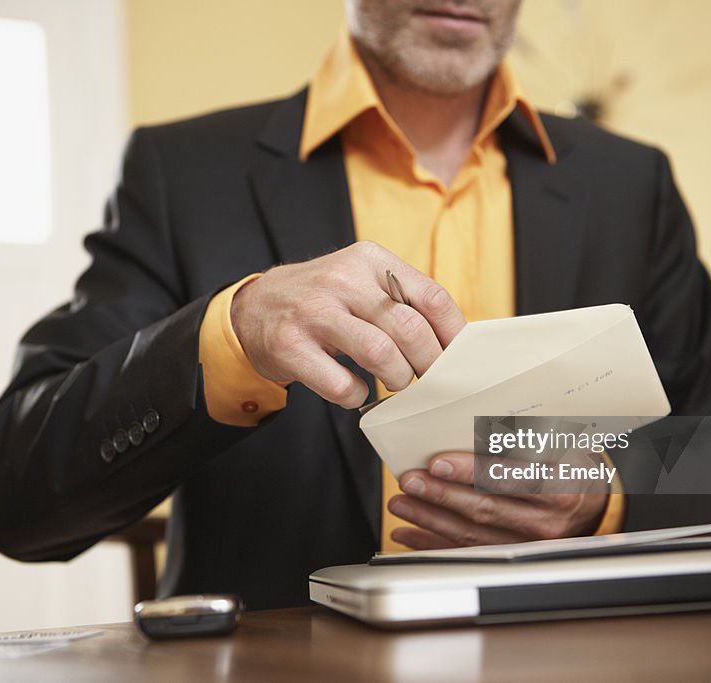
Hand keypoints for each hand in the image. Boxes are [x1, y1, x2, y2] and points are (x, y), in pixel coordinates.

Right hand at [230, 241, 465, 407]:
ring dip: (397, 379)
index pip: (431, 297)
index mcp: (369, 259)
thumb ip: (403, 300)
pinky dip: (357, 396)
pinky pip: (342, 385)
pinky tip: (354, 390)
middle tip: (427, 378)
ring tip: (393, 382)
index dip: (452, 335)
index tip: (458, 359)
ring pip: (381, 355)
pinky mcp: (290, 346)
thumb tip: (455, 342)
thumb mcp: (361, 280)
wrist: (252, 307)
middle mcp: (342, 279)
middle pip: (411, 329)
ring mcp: (313, 312)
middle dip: (429, 364)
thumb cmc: (323, 300)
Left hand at [388, 452, 608, 548]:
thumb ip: (526, 438)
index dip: (472, 472)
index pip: (511, 478)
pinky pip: (466, 553)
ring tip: (401, 503)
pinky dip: (433, 543)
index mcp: (559, 487)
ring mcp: (527, 544)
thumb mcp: (562, 447)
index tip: (438, 462)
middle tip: (410, 480)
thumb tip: (475, 421)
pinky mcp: (511, 557)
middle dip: (441, 495)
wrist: (594, 508)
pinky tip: (409, 532)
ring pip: (470, 534)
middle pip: (485, 509)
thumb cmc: (571, 469)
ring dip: (430, 518)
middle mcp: (545, 521)